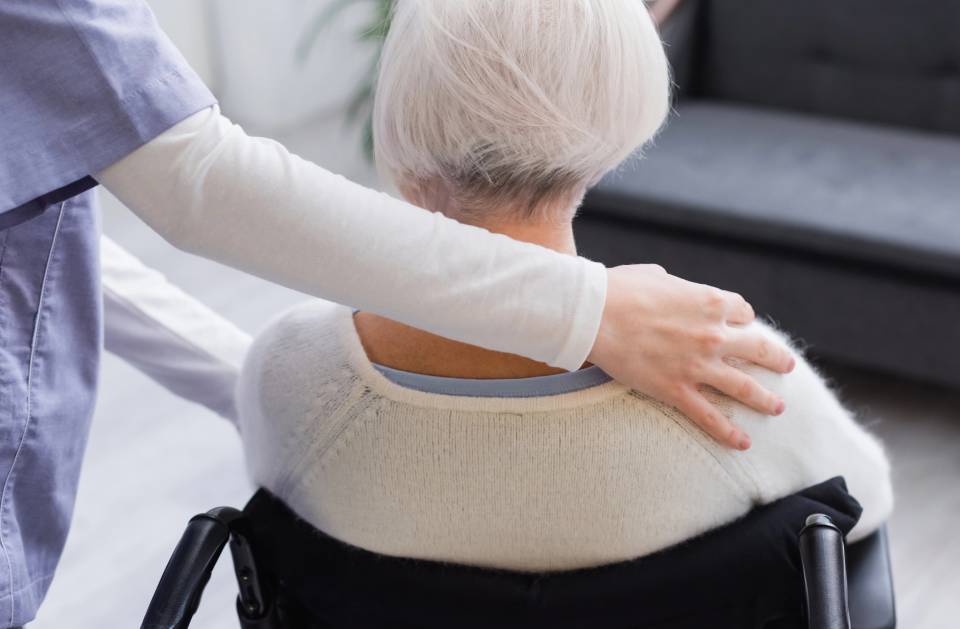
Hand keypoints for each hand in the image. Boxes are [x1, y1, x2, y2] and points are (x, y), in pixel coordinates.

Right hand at [588, 265, 795, 449]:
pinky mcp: (676, 390)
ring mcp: (698, 365)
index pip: (742, 313)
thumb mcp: (654, 276)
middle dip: (776, 359)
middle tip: (786, 365)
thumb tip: (669, 289)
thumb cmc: (618, 289)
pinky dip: (728, 433)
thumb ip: (672, 287)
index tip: (739, 325)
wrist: (595, 314)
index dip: (741, 319)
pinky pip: (710, 417)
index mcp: (709, 301)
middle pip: (758, 349)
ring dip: (765, 399)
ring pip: (744, 387)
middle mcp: (713, 334)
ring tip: (777, 407)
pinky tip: (743, 443)